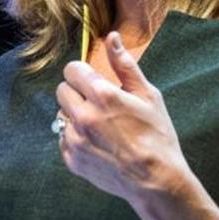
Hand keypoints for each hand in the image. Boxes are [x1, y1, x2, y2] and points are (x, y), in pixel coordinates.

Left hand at [55, 32, 187, 203]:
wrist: (156, 181)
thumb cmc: (157, 136)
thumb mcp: (148, 95)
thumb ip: (125, 65)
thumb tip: (111, 38)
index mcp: (102, 95)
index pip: (72, 70)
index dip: (84, 73)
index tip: (94, 81)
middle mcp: (83, 116)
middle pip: (62, 90)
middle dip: (78, 92)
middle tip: (99, 104)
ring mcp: (75, 140)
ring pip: (61, 115)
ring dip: (76, 116)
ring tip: (101, 126)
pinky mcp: (72, 159)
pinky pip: (64, 139)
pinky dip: (76, 138)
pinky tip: (99, 143)